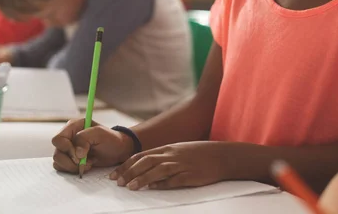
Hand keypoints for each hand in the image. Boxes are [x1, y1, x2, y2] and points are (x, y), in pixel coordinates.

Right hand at [51, 119, 133, 174]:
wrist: (118, 150)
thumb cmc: (110, 139)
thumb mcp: (99, 134)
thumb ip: (84, 139)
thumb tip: (76, 154)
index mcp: (72, 127)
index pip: (58, 139)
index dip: (67, 149)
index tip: (80, 155)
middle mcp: (68, 137)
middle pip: (57, 153)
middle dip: (70, 161)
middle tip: (85, 162)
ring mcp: (68, 149)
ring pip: (58, 162)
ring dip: (72, 167)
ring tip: (88, 164)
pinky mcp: (70, 159)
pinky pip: (62, 168)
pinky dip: (73, 170)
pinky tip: (86, 166)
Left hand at [110, 142, 224, 190]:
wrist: (222, 156)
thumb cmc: (199, 154)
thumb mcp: (178, 151)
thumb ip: (162, 158)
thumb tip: (145, 170)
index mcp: (167, 148)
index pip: (141, 156)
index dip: (126, 165)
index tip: (115, 174)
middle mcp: (171, 155)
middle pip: (145, 162)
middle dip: (129, 172)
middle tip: (117, 182)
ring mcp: (181, 164)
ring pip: (157, 170)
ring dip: (142, 178)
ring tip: (130, 187)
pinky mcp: (190, 175)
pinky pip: (174, 180)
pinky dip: (162, 184)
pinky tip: (152, 188)